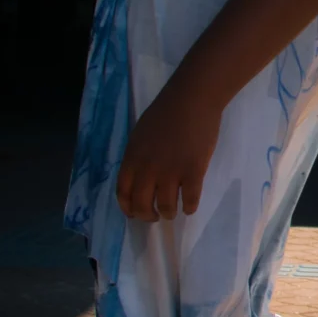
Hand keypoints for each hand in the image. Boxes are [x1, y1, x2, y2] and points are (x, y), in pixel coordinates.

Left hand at [116, 79, 222, 221]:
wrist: (192, 99)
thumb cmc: (165, 112)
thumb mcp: (140, 134)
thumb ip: (137, 157)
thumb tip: (140, 178)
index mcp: (132, 158)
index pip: (123, 193)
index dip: (128, 208)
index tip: (133, 214)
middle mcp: (148, 169)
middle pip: (142, 204)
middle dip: (147, 216)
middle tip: (154, 216)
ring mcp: (171, 172)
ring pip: (166, 206)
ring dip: (168, 214)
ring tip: (172, 212)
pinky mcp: (194, 171)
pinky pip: (190, 200)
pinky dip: (189, 208)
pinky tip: (190, 206)